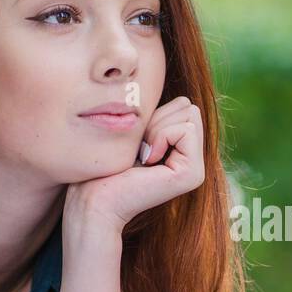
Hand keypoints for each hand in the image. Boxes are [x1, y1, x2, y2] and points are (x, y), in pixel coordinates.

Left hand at [65, 96, 205, 232]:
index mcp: (183, 152)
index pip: (184, 105)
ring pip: (190, 114)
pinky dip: (161, 136)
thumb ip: (158, 117)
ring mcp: (196, 170)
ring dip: (157, 128)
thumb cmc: (106, 167)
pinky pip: (186, 129)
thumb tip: (169, 91)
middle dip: (158, 118)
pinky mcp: (193, 174)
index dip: (155, 114)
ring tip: (143, 155)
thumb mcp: (136, 133)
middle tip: (140, 148)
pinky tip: (147, 161)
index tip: (137, 142)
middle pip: (189, 107)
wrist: (95, 199)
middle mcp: (194, 162)